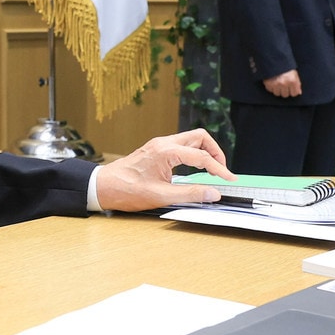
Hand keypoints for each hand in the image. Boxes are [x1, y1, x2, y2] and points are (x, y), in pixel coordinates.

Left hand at [94, 129, 234, 211]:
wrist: (103, 186)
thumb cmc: (127, 191)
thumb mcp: (161, 197)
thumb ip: (190, 194)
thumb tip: (213, 193)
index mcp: (166, 152)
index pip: (202, 158)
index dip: (220, 169)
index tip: (230, 180)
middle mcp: (163, 143)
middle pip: (200, 137)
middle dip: (215, 152)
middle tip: (221, 171)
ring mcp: (159, 145)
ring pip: (191, 139)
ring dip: (204, 152)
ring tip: (211, 171)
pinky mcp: (155, 150)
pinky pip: (181, 145)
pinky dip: (193, 154)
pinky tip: (195, 169)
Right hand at [262, 69, 301, 97]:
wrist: (274, 59)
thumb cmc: (286, 66)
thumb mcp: (294, 73)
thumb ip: (297, 83)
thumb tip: (299, 92)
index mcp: (292, 80)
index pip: (294, 94)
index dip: (293, 91)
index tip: (291, 89)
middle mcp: (284, 83)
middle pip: (285, 95)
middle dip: (285, 91)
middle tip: (283, 85)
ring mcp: (275, 84)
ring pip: (277, 94)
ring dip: (277, 90)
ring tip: (277, 84)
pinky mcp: (268, 83)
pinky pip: (270, 90)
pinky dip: (271, 87)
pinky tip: (272, 82)